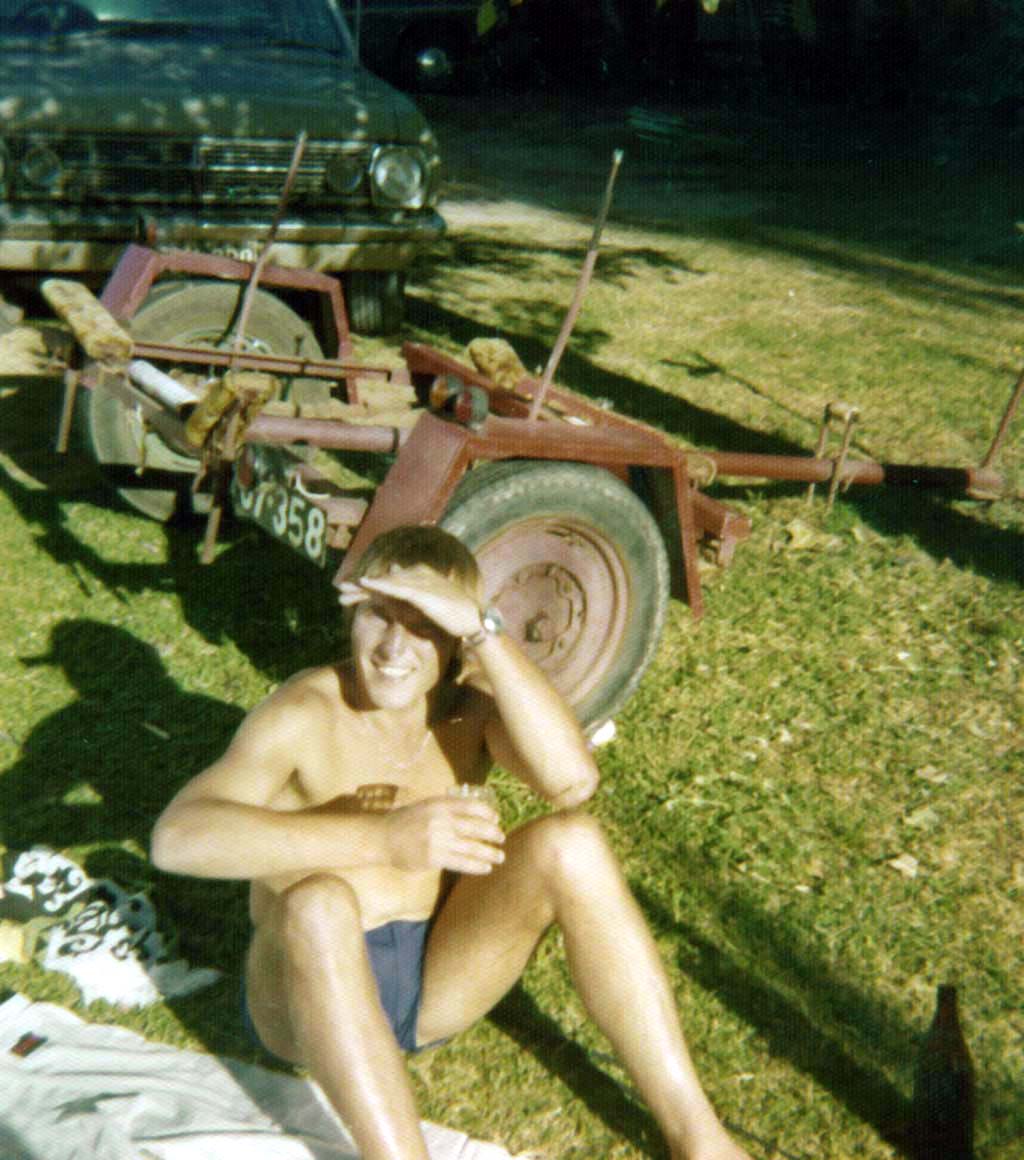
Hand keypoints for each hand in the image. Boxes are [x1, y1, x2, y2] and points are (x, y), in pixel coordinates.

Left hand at [339, 563, 482, 639]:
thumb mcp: (433, 605)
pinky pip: (396, 587)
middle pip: (384, 580)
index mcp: (419, 577)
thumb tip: (405, 600)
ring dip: (364, 587)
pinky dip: (380, 584)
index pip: (389, 582)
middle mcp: (418, 575)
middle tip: (340, 591)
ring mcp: (420, 582)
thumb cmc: (455, 614)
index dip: (369, 588)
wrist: (473, 620)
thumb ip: (418, 598)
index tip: (350, 595)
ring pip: (386, 583)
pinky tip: (366, 584)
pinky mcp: (422, 592)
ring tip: (344, 591)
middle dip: (361, 587)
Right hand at [385, 795, 504, 874]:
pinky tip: (486, 868)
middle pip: (475, 827)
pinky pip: (461, 863)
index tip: (496, 819)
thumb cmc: (407, 820)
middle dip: (492, 834)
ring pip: (471, 847)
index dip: (487, 813)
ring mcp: (438, 840)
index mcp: (440, 804)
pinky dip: (476, 866)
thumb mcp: (426, 805)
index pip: (471, 806)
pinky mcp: (434, 858)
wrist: (383, 838)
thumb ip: (447, 807)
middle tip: (502, 838)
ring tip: (500, 857)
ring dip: (489, 853)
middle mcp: (441, 820)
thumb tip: (475, 812)